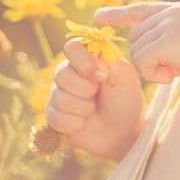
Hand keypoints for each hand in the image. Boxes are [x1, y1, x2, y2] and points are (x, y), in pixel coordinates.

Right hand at [46, 38, 145, 160]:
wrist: (123, 132)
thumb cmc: (126, 99)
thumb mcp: (125, 76)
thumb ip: (108, 60)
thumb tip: (91, 64)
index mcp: (86, 59)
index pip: (72, 48)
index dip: (84, 63)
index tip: (102, 76)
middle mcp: (69, 74)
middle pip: (63, 76)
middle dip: (87, 90)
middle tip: (99, 95)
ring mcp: (59, 95)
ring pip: (59, 98)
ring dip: (83, 108)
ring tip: (94, 108)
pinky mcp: (54, 116)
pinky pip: (55, 118)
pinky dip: (75, 124)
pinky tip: (84, 123)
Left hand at [95, 2, 179, 91]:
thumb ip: (178, 37)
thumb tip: (156, 50)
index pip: (142, 8)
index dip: (119, 13)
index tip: (100, 16)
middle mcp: (171, 12)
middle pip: (136, 36)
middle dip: (148, 57)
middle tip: (174, 70)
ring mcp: (167, 24)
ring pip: (137, 50)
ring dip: (152, 68)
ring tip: (178, 72)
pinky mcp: (165, 41)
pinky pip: (141, 62)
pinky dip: (153, 75)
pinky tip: (174, 77)